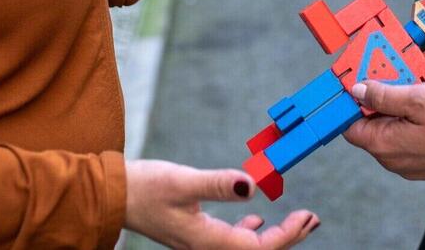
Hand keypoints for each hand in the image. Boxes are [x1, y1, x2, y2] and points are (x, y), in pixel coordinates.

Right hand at [124, 159, 318, 248]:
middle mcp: (206, 248)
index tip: (307, 216)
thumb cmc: (145, 187)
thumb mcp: (185, 181)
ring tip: (295, 221)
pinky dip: (249, 234)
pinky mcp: (194, 234)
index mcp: (208, 241)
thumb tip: (253, 185)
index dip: (288, 236)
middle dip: (288, 238)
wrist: (114, 195)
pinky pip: (230, 242)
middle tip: (311, 219)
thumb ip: (220, 184)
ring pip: (246, 248)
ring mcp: (200, 243)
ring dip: (273, 237)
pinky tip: (254, 221)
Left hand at [342, 80, 424, 179]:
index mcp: (385, 146)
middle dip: (382, 99)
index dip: (353, 101)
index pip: (350, 125)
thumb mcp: (419, 97)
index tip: (361, 81)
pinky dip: (414, 118)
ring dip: (400, 106)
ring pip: (393, 128)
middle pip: (373, 124)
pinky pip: (410, 135)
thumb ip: (384, 94)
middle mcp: (393, 159)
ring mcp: (410, 163)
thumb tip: (358, 91)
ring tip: (418, 88)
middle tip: (398, 77)